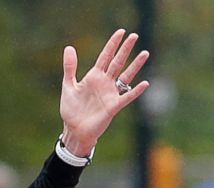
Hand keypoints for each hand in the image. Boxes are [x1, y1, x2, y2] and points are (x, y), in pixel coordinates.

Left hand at [60, 29, 149, 155]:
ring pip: (125, 76)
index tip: (121, 32)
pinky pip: (126, 97)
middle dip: (125, 50)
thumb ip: (70, 68)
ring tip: (145, 53)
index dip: (112, 44)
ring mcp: (110, 94)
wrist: (74, 130)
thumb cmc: (71, 110)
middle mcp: (104, 83)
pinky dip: (135, 91)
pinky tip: (144, 83)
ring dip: (135, 66)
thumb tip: (69, 47)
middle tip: (134, 36)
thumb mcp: (68, 86)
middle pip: (117, 62)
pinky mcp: (113, 107)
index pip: (105, 57)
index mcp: (94, 77)